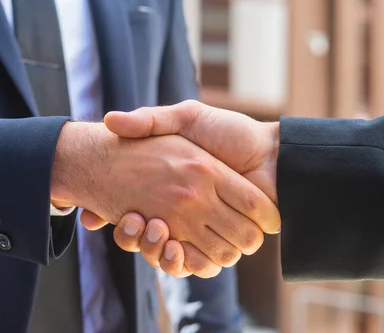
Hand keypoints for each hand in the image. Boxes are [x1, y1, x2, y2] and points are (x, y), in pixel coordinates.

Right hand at [51, 121, 279, 276]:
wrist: (274, 154)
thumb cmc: (232, 132)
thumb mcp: (187, 117)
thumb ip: (150, 119)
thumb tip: (109, 120)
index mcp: (176, 188)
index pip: (138, 212)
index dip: (126, 219)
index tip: (119, 212)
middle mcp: (188, 212)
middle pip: (151, 239)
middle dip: (138, 238)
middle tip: (133, 222)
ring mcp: (203, 229)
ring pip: (169, 256)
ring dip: (156, 252)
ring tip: (152, 229)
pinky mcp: (220, 244)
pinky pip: (195, 265)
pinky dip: (181, 263)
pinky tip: (173, 247)